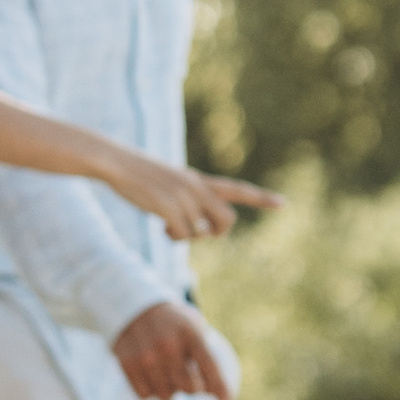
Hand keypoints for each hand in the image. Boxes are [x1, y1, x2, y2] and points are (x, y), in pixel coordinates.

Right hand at [110, 156, 282, 241]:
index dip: (260, 198)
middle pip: (226, 219)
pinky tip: (162, 228)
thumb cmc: (141, 176)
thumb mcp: (172, 183)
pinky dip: (173, 237)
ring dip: (188, 235)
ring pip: (201, 231)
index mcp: (199, 180)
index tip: (283, 203)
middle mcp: (196, 187)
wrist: (116, 162)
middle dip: (218, 231)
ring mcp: (183, 196)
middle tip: (201, 231)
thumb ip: (193, 200)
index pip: (236, 189)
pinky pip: (181, 234)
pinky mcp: (168, 205)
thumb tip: (205, 230)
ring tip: (170, 226)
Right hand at [112, 301, 235, 399]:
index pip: (210, 366)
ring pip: (166, 395)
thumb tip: (210, 392)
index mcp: (190, 334)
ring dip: (170, 388)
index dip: (220, 388)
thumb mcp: (194, 328)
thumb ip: (205, 358)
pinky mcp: (128, 364)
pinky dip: (151, 390)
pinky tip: (151, 373)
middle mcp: (168, 345)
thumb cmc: (174, 324)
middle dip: (193, 387)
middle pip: (190, 388)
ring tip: (166, 369)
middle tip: (188, 375)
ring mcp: (146, 356)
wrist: (135, 307)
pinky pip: (145, 395)